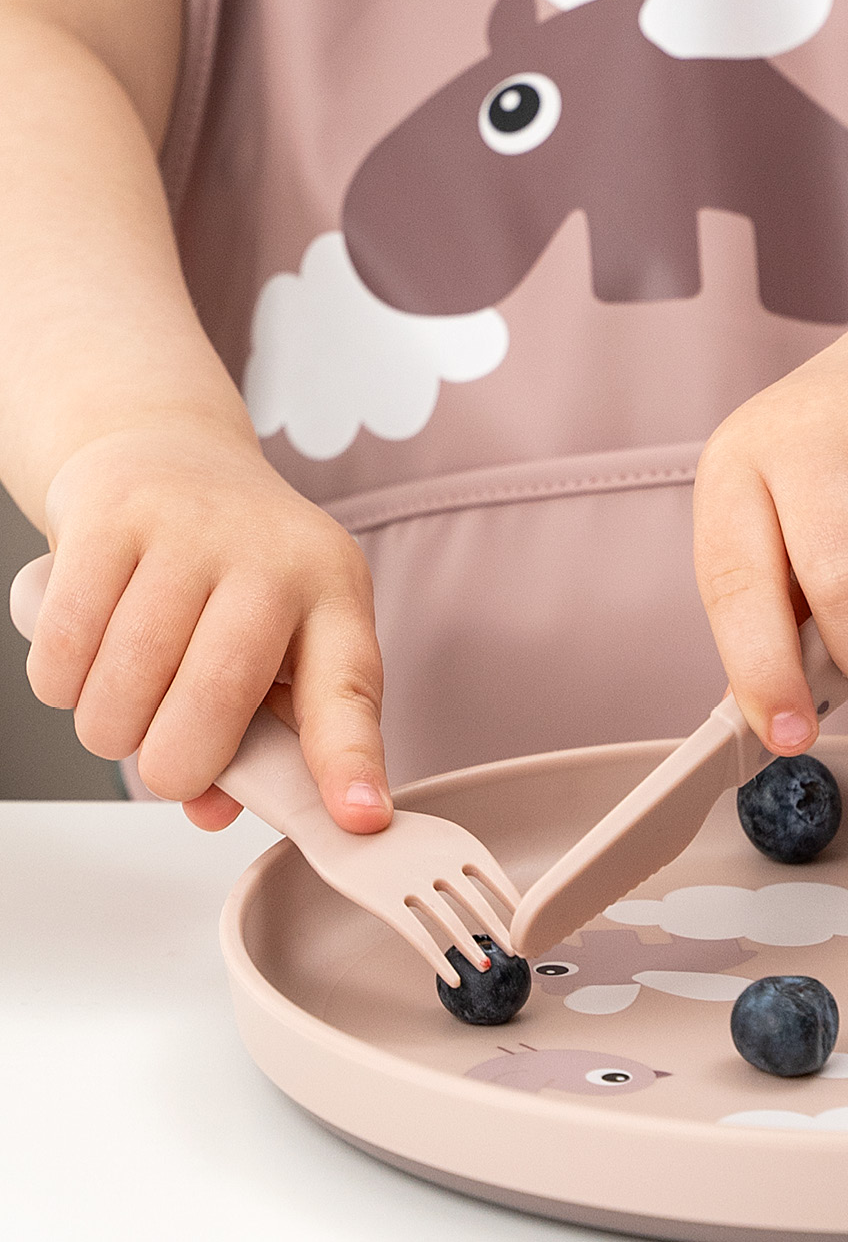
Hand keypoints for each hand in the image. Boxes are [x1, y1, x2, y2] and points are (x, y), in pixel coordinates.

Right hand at [25, 422, 389, 832]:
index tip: (358, 820)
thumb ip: (260, 733)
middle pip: (216, 697)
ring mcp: (190, 528)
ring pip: (126, 684)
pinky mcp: (110, 518)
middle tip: (169, 763)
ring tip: (127, 702)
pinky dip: (64, 683)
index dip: (350, 762)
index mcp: (333, 592)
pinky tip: (89, 661)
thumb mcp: (280, 638)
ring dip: (111, 728)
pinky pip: (66, 646)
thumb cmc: (234, 568)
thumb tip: (212, 809)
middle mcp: (271, 554)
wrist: (169, 452)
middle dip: (176, 764)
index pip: (349, 687)